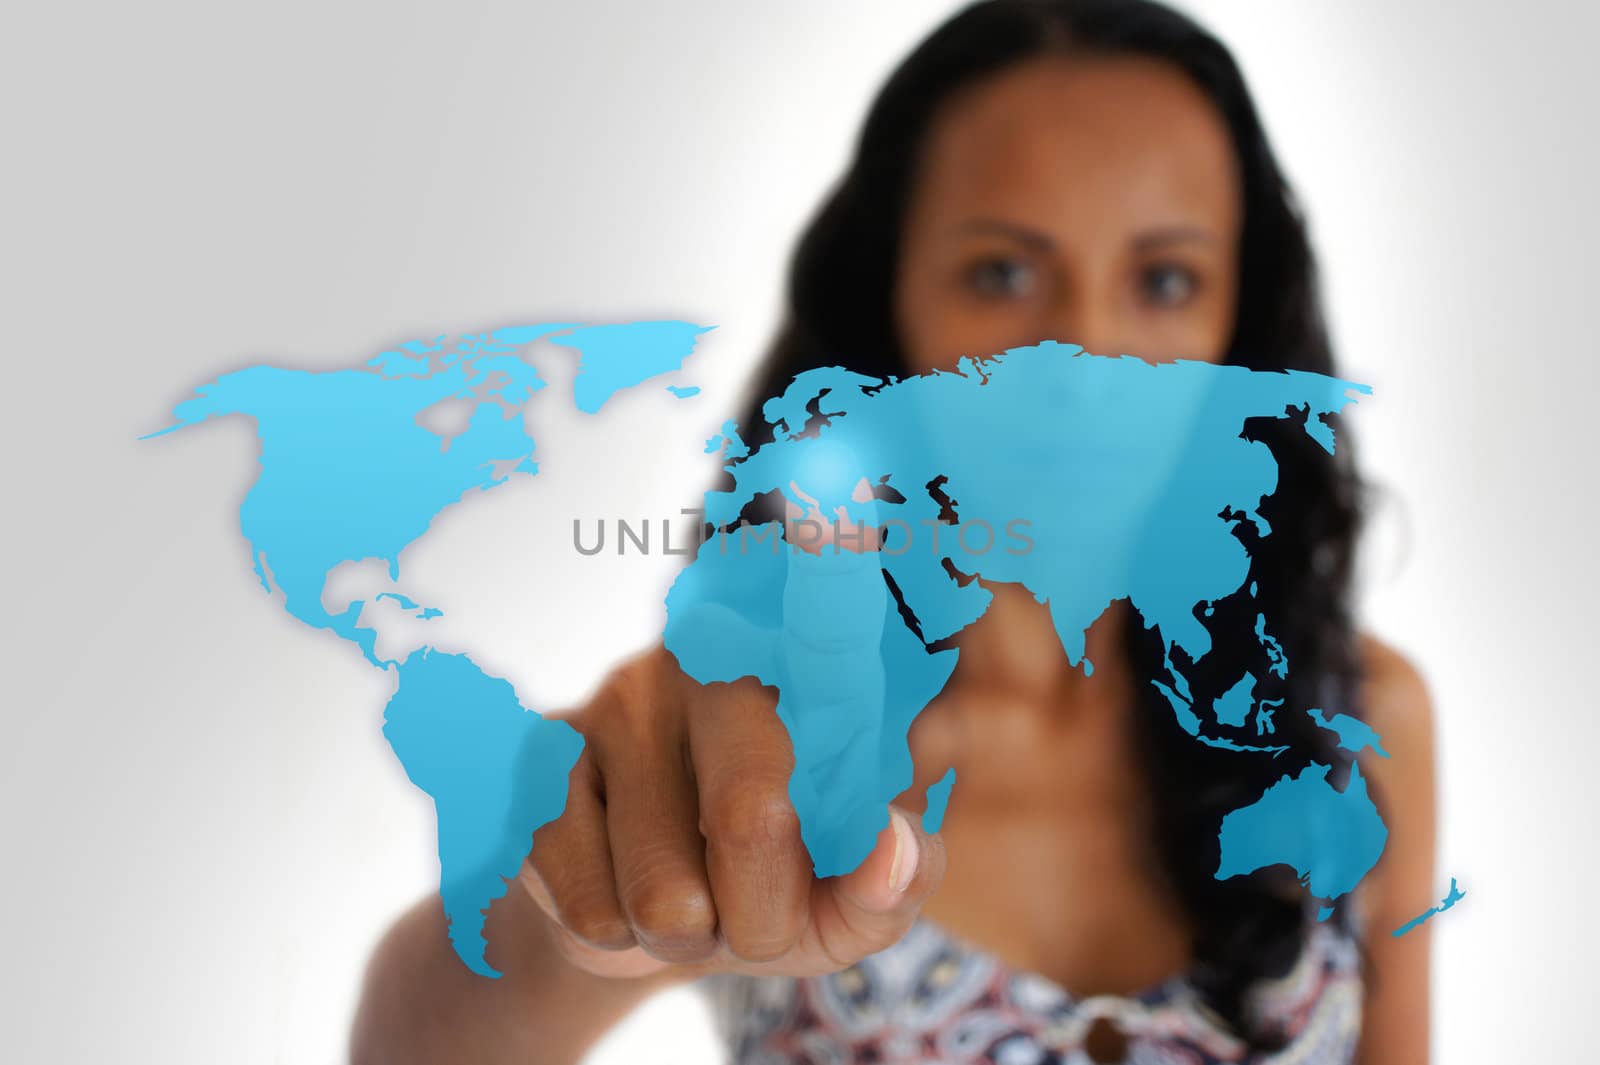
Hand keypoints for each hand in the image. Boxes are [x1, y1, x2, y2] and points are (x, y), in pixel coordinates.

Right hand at [518, 495, 944, 981]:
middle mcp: (711, 662)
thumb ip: (888, 887)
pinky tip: (611, 886)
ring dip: (684, 940)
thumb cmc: (760, 894)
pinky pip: (587, 905)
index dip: (831, 567)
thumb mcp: (843, 909)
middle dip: (763, 921)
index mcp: (806, 682)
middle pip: (754, 816)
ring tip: (681, 903)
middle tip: (751, 918)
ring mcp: (617, 697)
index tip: (836, 491)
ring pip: (665, 892)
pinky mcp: (538, 755)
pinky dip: (612, 938)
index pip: (825, 630)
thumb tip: (891, 847)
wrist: (625, 922)